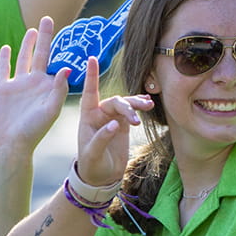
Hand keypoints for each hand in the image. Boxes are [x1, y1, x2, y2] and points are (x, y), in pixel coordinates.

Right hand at [0, 18, 67, 160]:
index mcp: (47, 86)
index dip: (61, 47)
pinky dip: (4, 58)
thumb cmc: (34, 130)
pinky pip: (3, 69)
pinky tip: (6, 47)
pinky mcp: (1, 88)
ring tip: (32, 30)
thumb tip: (66, 67)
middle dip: (44, 37)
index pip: (56, 61)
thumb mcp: (50, 110)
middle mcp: (33, 82)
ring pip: (23, 58)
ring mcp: (17, 84)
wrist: (10, 143)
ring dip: (27, 44)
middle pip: (40, 53)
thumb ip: (58, 89)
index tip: (70, 32)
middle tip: (49, 18)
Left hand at [75, 59, 149, 189]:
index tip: (91, 58)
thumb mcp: (92, 154)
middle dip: (126, 106)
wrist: (101, 177)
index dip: (91, 76)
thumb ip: (102, 138)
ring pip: (125, 104)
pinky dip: (139, 107)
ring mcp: (112, 118)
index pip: (89, 93)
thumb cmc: (91, 165)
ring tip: (147, 108)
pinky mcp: (123, 124)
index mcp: (87, 117)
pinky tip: (148, 104)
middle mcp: (99, 114)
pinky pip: (132, 111)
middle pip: (114, 101)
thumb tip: (116, 124)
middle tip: (135, 120)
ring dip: (135, 105)